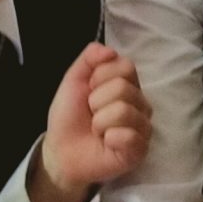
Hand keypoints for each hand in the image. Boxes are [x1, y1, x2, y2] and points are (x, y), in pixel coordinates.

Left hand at [39, 43, 151, 191]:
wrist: (60, 149)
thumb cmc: (70, 116)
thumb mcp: (74, 80)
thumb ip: (90, 58)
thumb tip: (110, 51)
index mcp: (127, 84)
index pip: (126, 66)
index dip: (100, 77)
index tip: (89, 90)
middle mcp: (140, 103)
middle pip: (124, 88)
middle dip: (96, 101)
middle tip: (91, 114)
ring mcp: (142, 127)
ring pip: (125, 111)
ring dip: (100, 122)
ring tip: (97, 130)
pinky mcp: (140, 150)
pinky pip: (130, 136)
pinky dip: (110, 138)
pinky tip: (106, 143)